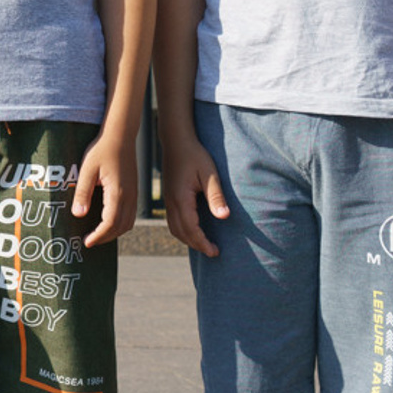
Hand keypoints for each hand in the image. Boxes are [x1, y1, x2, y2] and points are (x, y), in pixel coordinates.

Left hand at [73, 130, 137, 247]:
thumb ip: (82, 192)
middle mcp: (129, 197)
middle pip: (120, 227)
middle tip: (89, 241)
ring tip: (97, 234)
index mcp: (117, 193)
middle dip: (105, 237)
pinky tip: (107, 221)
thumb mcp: (87, 169)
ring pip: (128, 223)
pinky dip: (120, 224)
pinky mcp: (133, 191)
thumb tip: (78, 214)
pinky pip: (130, 215)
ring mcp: (133, 195)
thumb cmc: (102, 150)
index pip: (110, 224)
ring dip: (114, 232)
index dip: (98, 236)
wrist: (120, 135)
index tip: (86, 242)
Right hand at [160, 132, 228, 256]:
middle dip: (196, 245)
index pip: (190, 229)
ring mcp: (167, 199)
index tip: (216, 251)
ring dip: (188, 239)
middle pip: (180, 232)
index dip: (202, 243)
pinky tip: (193, 228)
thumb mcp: (209, 173)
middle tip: (213, 251)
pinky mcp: (168, 196)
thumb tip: (224, 217)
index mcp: (180, 198)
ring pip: (174, 228)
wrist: (176, 140)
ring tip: (204, 243)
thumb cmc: (195, 155)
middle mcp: (171, 201)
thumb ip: (216, 195)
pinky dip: (182, 230)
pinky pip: (172, 220)